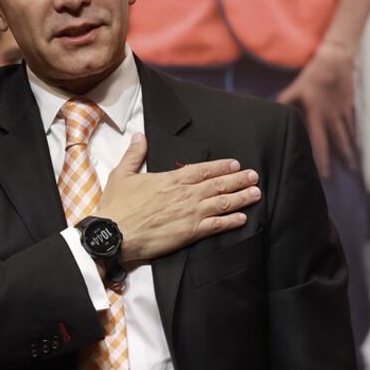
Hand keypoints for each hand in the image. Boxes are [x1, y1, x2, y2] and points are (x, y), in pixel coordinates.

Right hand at [95, 133, 261, 262]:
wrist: (113, 234)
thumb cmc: (116, 207)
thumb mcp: (121, 175)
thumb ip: (134, 155)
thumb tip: (139, 135)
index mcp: (171, 180)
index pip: (203, 170)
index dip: (221, 166)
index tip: (235, 164)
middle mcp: (185, 194)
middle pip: (218, 184)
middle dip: (239, 180)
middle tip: (254, 176)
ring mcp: (190, 213)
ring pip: (222, 203)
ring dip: (241, 197)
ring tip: (256, 193)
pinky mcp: (189, 232)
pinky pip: (216, 225)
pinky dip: (231, 221)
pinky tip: (244, 218)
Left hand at [277, 41, 356, 178]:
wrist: (336, 60)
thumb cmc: (313, 74)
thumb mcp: (296, 87)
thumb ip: (285, 100)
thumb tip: (274, 112)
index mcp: (317, 113)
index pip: (319, 140)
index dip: (322, 157)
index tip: (325, 173)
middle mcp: (332, 115)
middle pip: (339, 141)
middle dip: (343, 158)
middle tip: (348, 174)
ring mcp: (344, 111)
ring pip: (349, 135)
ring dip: (352, 150)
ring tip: (355, 166)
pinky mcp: (351, 105)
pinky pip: (354, 124)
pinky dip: (356, 136)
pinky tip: (358, 146)